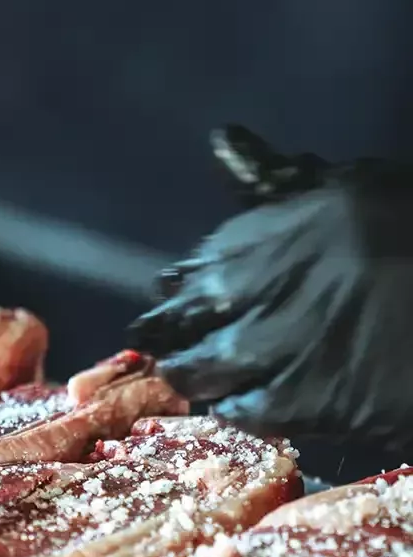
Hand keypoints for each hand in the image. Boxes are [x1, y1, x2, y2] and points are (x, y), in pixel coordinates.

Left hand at [129, 126, 412, 439]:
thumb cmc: (409, 224)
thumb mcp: (348, 189)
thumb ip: (276, 178)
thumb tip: (224, 140)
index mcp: (252, 240)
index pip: (183, 278)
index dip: (174, 295)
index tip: (170, 302)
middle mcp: (245, 298)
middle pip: (175, 330)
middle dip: (168, 338)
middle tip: (169, 345)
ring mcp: (272, 356)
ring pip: (200, 376)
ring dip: (194, 377)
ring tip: (199, 378)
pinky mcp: (307, 405)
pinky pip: (249, 415)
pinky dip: (240, 411)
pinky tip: (246, 404)